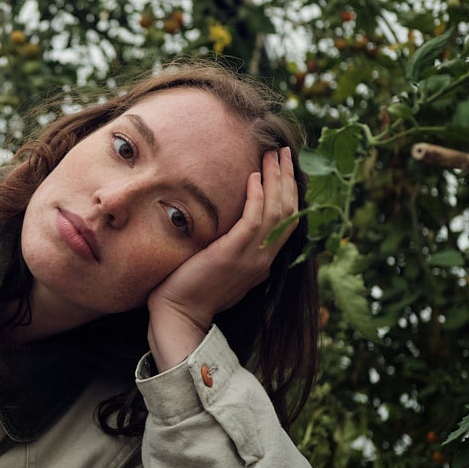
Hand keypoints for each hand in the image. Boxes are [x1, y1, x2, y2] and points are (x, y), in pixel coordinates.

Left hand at [146, 150, 298, 370]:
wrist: (179, 316)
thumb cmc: (191, 291)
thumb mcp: (221, 267)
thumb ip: (232, 249)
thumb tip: (230, 229)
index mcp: (262, 262)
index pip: (287, 222)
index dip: (289, 192)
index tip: (285, 168)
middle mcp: (262, 259)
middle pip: (288, 212)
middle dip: (288, 179)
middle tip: (285, 152)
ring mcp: (250, 257)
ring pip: (276, 212)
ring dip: (276, 179)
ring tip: (273, 155)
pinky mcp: (231, 254)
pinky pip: (252, 220)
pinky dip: (256, 197)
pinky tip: (253, 177)